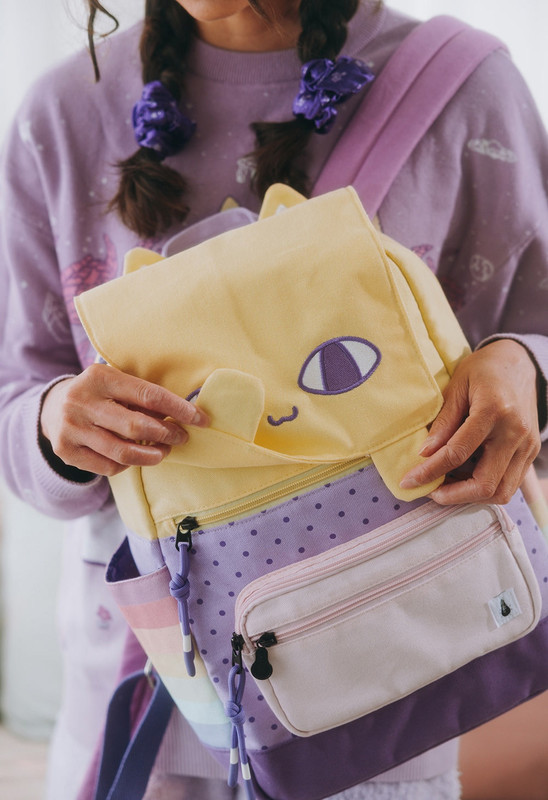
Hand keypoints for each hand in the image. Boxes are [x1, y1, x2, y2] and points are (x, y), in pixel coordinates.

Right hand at [40, 363, 207, 476]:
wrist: (52, 407)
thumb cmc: (99, 394)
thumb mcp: (117, 384)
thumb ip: (144, 396)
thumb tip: (186, 414)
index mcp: (100, 377)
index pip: (148, 394)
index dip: (178, 409)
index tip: (200, 419)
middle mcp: (82, 401)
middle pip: (136, 426)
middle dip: (167, 434)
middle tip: (181, 437)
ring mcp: (71, 428)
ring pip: (123, 452)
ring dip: (152, 455)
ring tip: (164, 452)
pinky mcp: (66, 451)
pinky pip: (108, 467)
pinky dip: (128, 465)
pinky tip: (135, 457)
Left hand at [400, 340, 540, 504]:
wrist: (520, 363)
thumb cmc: (483, 370)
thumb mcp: (456, 386)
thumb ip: (443, 422)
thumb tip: (424, 454)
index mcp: (494, 411)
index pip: (458, 454)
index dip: (430, 471)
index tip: (408, 481)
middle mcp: (516, 433)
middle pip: (485, 483)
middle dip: (452, 495)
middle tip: (428, 491)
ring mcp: (528, 446)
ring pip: (501, 492)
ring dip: (469, 496)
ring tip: (445, 485)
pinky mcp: (531, 452)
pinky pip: (509, 484)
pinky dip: (484, 488)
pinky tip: (463, 477)